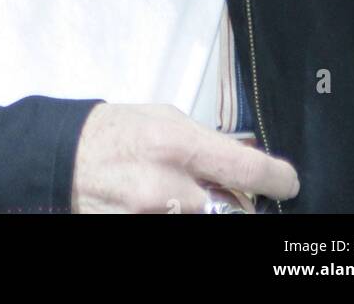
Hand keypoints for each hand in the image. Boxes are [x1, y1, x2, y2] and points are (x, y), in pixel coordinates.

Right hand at [71, 103, 300, 213]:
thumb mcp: (165, 119)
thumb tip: (248, 160)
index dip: (279, 179)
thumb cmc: (118, 132)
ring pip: (210, 222)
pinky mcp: (140, 233)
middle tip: (221, 191)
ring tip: (184, 195)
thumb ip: (207, 141)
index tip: (287, 183)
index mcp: (178, 146)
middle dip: (235, 202)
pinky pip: (179, 229)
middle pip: (234, 210)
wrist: (65, 159)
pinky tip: (166, 205)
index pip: (249, 171)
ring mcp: (154, 219)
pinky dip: (182, 217)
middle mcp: (169, 188)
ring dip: (207, 211)